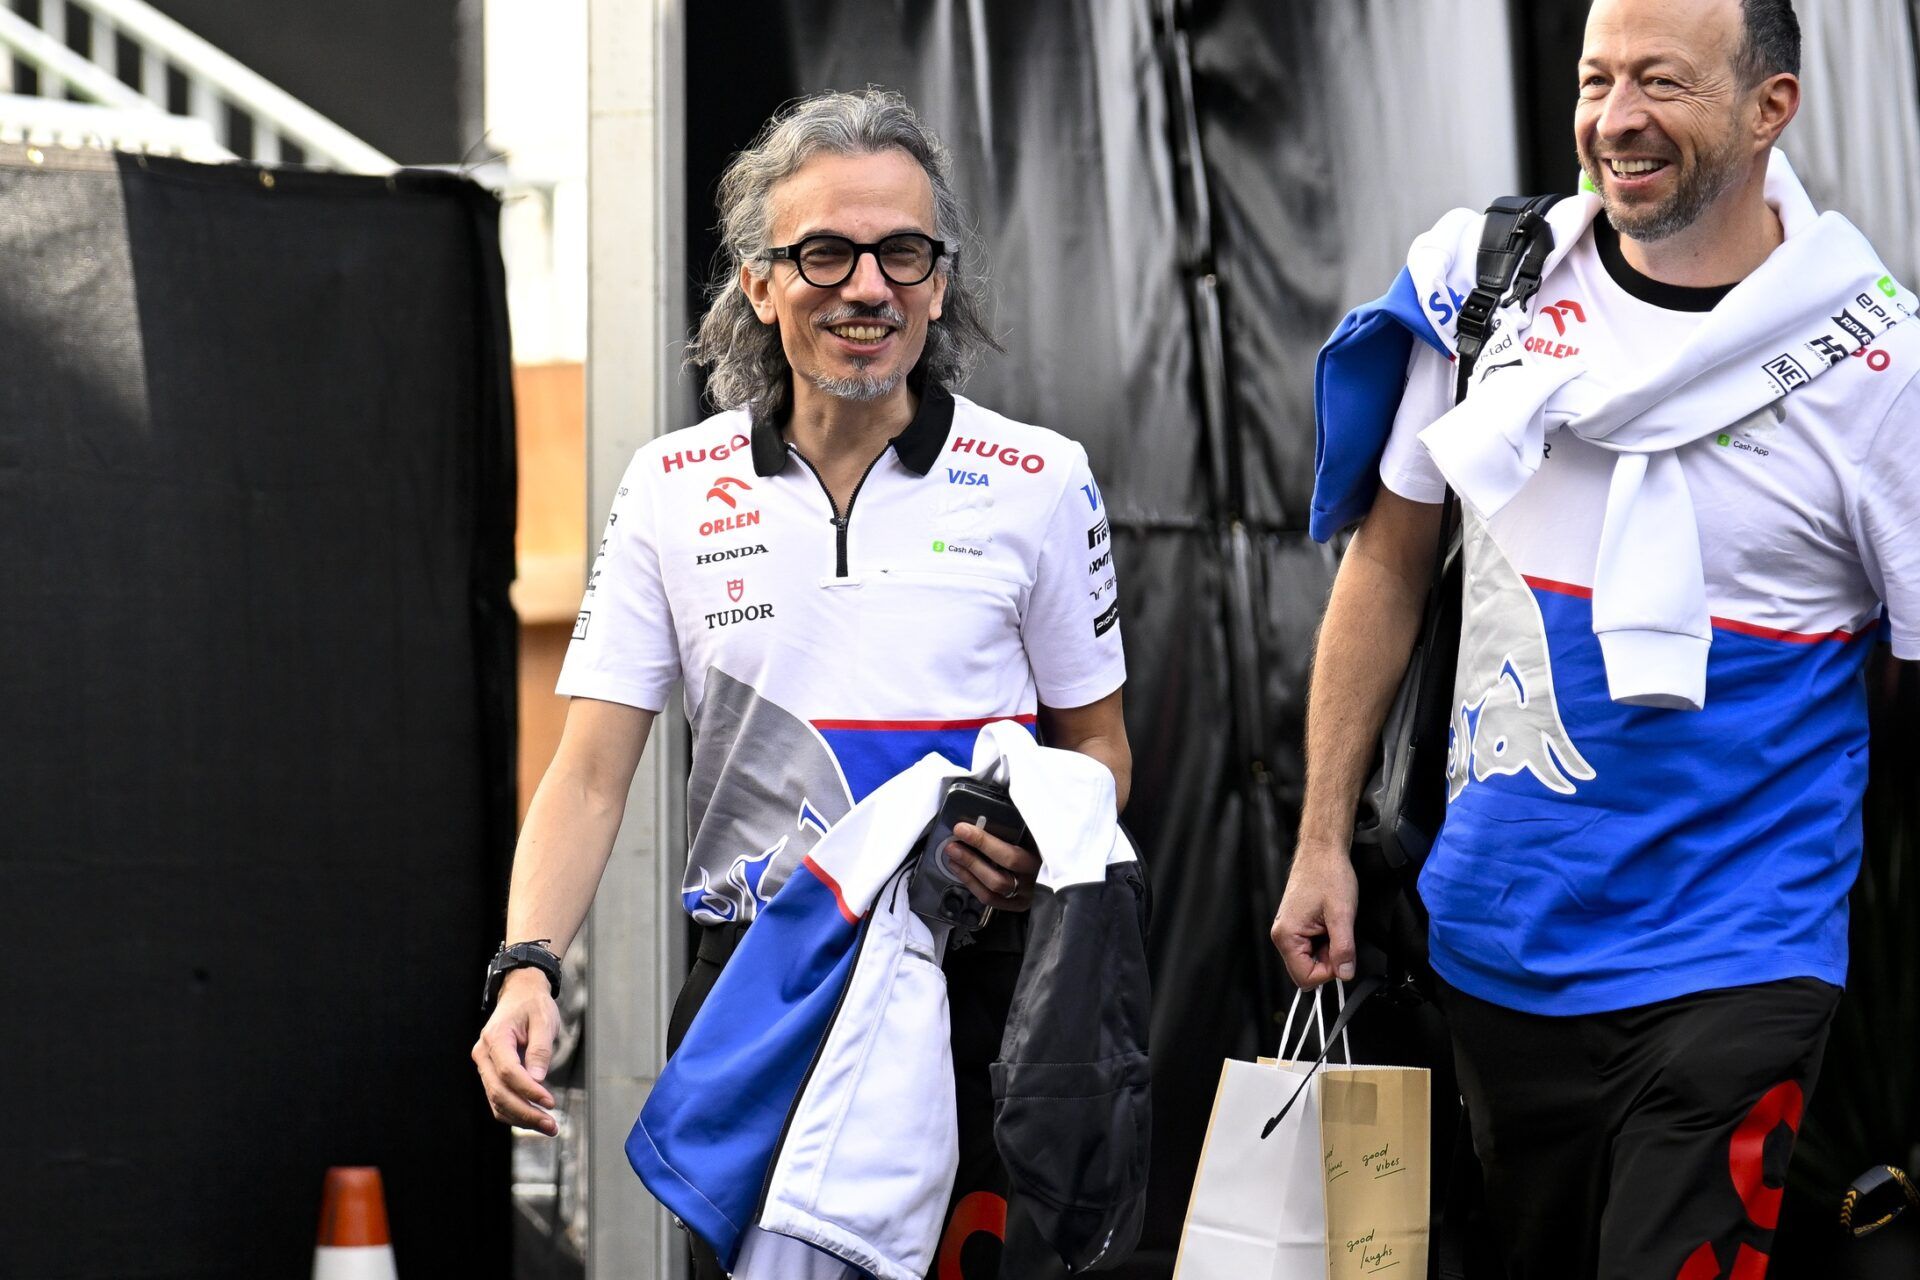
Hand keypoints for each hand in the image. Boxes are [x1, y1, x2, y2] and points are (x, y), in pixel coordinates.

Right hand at [471, 967, 559, 1135]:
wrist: (520, 995)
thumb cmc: (533, 1005)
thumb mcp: (544, 1020)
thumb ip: (540, 1049)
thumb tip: (538, 1079)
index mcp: (495, 1037)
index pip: (509, 1072)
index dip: (529, 1090)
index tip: (550, 1102)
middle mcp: (483, 1054)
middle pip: (500, 1092)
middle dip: (526, 1113)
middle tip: (552, 1126)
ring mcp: (484, 1065)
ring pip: (497, 1101)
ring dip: (521, 1118)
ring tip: (548, 1127)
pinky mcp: (491, 1074)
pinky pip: (498, 1099)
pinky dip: (515, 1112)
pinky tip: (534, 1118)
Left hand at [945, 822, 1042, 912]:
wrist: (1048, 869)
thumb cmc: (1033, 842)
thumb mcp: (1029, 831)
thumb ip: (1011, 828)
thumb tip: (978, 820)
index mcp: (1040, 856)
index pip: (1010, 854)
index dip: (984, 842)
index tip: (962, 830)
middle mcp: (1036, 878)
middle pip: (999, 875)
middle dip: (972, 859)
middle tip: (952, 845)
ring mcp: (1027, 893)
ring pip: (994, 888)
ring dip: (969, 871)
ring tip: (953, 856)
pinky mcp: (1017, 904)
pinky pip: (990, 899)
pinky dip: (972, 884)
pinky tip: (960, 870)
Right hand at [1271, 844, 1358, 988]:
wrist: (1322, 850)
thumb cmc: (1328, 873)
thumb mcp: (1342, 914)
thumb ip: (1343, 948)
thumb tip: (1345, 974)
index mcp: (1287, 935)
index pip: (1305, 978)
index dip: (1329, 972)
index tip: (1343, 955)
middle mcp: (1282, 934)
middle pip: (1306, 970)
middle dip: (1328, 960)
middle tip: (1339, 935)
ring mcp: (1287, 929)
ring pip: (1310, 959)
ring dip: (1328, 949)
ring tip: (1334, 924)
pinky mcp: (1295, 925)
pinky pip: (1310, 946)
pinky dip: (1324, 940)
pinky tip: (1329, 922)